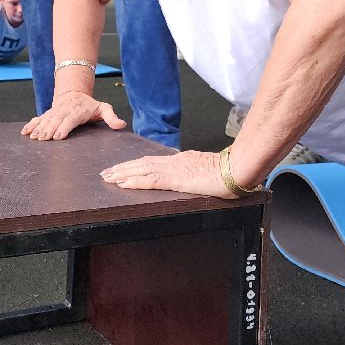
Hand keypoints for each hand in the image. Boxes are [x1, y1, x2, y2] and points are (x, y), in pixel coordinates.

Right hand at [22, 91, 126, 140]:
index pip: (70, 119)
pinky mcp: (48, 114)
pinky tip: (25, 132)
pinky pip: (39, 118)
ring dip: (39, 128)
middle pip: (56, 120)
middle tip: (43, 139)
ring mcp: (55, 112)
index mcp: (78, 111)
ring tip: (34, 137)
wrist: (75, 93)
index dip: (64, 127)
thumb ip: (111, 117)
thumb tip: (121, 125)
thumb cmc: (90, 105)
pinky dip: (31, 124)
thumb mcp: (103, 108)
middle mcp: (65, 110)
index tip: (58, 136)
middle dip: (49, 129)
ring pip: (46, 119)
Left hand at [100, 150, 233, 198]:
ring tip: (108, 177)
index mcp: (182, 160)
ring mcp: (175, 169)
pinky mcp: (176, 179)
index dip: (136, 165)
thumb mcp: (211, 172)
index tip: (123, 169)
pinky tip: (123, 183)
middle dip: (123, 168)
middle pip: (143, 163)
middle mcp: (175, 162)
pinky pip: (151, 180)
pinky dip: (135, 181)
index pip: (153, 162)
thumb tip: (198, 176)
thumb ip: (200, 173)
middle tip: (106, 172)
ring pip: (142, 169)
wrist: (239, 168)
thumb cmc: (231, 172)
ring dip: (123, 173)